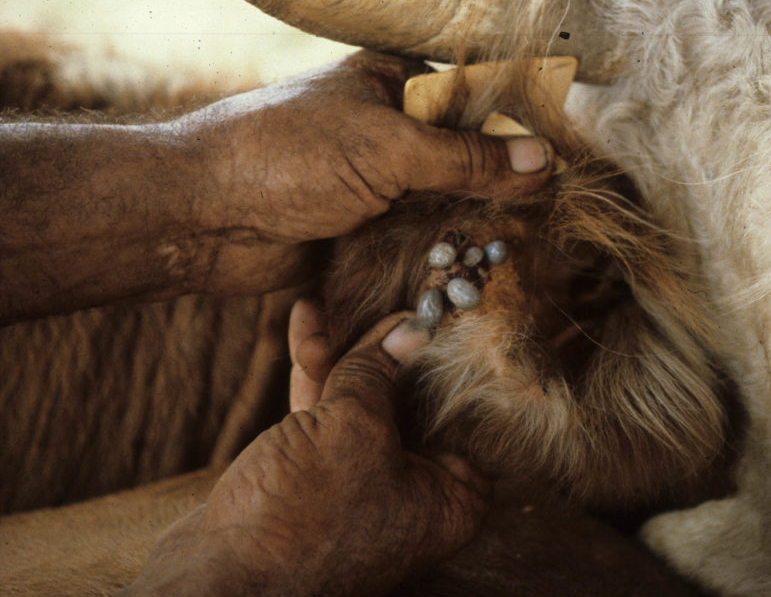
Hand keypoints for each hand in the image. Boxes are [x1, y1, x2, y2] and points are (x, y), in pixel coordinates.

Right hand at [124, 312, 490, 596]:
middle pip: (413, 400)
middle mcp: (415, 490)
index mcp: (451, 496)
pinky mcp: (317, 474)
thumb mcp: (353, 429)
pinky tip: (308, 321)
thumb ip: (381, 372)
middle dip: (389, 344)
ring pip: (365, 401)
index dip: (453, 358)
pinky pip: (326, 413)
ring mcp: (363, 481)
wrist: (218, 581)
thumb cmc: (304, 518)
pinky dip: (317, 371)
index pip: (465, 412)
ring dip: (345, 350)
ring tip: (333, 298)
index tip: (447, 306)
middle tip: (383, 291)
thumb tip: (412, 327)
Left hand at [181, 50, 552, 293]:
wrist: (198, 218)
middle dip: (496, 189)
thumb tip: (540, 161)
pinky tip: (472, 271)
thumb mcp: (388, 150)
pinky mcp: (359, 230)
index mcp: (390, 84)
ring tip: (515, 251)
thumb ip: (466, 159)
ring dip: (468, 228)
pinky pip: (413, 241)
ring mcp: (372, 183)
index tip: (556, 168)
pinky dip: (438, 256)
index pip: (471, 103)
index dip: (514, 134)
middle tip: (543, 219)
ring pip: (439, 204)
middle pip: (460, 159)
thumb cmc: (286, 158)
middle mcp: (385, 130)